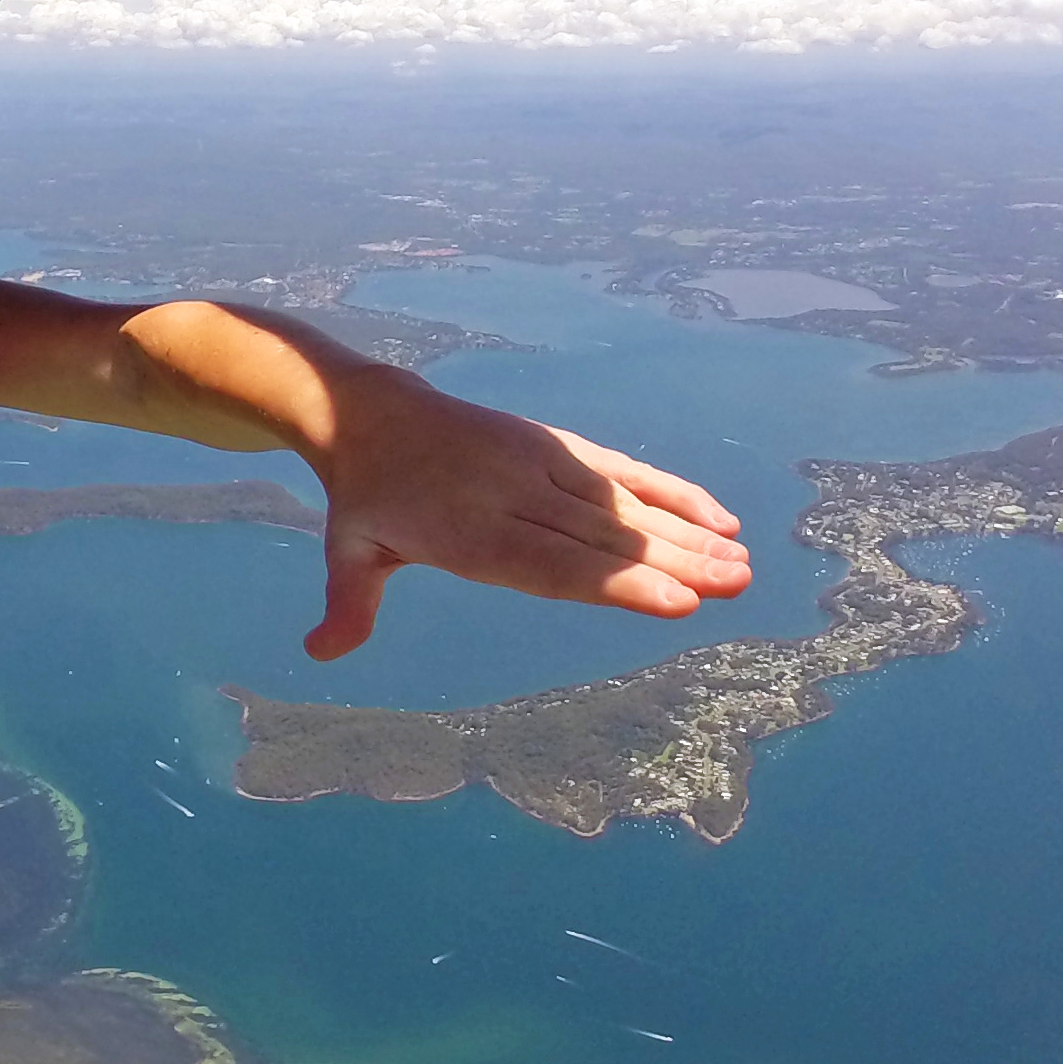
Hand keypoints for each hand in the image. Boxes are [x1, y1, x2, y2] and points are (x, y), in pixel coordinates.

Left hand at [303, 368, 747, 659]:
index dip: (617, 583)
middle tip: (735, 586)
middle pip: (600, 536)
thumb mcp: (348, 552)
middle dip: (673, 563)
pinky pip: (620, 469)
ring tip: (743, 565)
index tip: (677, 601)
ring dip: (687, 533)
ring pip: (621, 503)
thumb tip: (319, 651)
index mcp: (468, 530)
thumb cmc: (366, 500)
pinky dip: (671, 492)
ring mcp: (539, 462)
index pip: (550, 563)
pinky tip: (720, 519)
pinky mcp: (556, 444)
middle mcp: (512, 493)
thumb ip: (348, 604)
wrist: (373, 412)